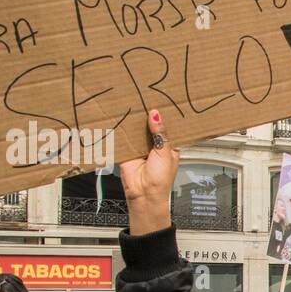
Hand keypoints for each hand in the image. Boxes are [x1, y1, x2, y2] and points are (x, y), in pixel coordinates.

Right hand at [118, 108, 179, 235]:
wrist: (144, 194)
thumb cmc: (161, 180)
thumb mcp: (165, 153)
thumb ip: (160, 133)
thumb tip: (156, 115)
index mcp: (169, 146)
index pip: (167, 127)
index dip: (165, 116)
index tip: (162, 101)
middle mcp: (154, 145)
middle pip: (150, 126)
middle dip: (148, 116)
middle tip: (144, 98)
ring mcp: (140, 147)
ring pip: (136, 130)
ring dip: (134, 121)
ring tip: (132, 104)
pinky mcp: (126, 150)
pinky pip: (123, 137)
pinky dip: (122, 129)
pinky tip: (121, 118)